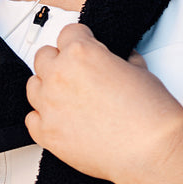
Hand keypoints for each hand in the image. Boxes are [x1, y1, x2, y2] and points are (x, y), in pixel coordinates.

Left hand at [24, 23, 182, 183]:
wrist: (150, 151)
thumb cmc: (149, 113)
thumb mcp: (140, 71)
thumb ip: (121, 61)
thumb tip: (119, 62)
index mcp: (81, 53)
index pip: (68, 32)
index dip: (80, 39)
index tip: (85, 45)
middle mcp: (60, 76)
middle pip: (44, 56)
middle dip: (59, 60)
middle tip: (77, 72)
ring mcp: (49, 105)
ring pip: (33, 85)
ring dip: (47, 87)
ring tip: (67, 97)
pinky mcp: (47, 134)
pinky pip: (32, 119)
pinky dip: (43, 118)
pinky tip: (59, 119)